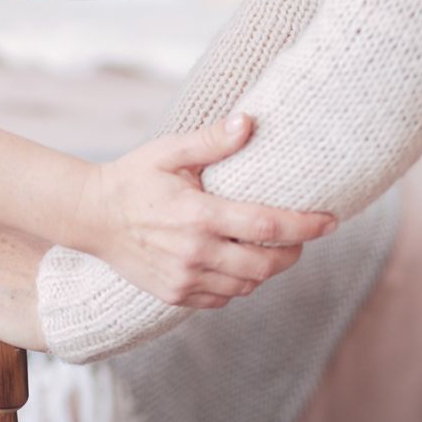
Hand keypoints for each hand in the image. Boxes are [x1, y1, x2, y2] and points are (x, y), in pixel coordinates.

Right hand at [71, 113, 336, 308]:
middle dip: (293, 253)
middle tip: (303, 238)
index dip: (305, 226)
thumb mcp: (169, 151)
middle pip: (265, 265)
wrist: (90, 216)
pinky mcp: (175, 294)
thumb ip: (212, 141)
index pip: (267, 226)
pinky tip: (238, 265)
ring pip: (246, 286)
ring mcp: (184, 278)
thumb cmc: (133, 177)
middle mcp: (194, 253)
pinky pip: (222, 298)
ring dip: (267, 271)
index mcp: (198, 215)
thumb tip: (249, 122)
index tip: (330, 221)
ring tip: (271, 249)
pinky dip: (239, 285)